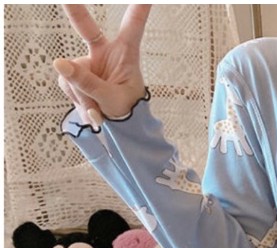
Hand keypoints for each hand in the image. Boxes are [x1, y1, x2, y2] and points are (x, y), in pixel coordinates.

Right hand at [54, 4, 151, 126]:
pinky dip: (77, 100)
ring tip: (98, 112)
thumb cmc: (126, 111)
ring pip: (72, 72)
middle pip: (86, 27)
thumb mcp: (110, 100)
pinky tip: (90, 110)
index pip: (133, 27)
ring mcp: (88, 62)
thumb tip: (59, 64)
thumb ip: (87, 83)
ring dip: (82, 95)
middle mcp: (105, 53)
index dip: (139, 8)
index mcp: (126, 54)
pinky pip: (67, 82)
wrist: (119, 128)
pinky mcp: (75, 73)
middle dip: (74, 8)